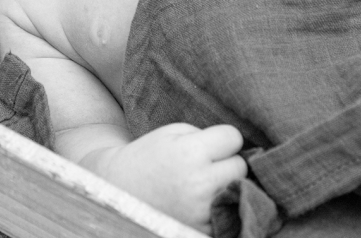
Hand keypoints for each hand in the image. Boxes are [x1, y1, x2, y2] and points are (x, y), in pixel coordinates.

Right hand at [90, 123, 247, 233]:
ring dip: (227, 185)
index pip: (234, 138)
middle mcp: (198, 183)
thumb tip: (239, 147)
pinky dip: (219, 205)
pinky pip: (226, 212)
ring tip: (206, 181)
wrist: (119, 189)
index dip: (224, 139)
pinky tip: (202, 199)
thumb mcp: (173, 132)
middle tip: (209, 164)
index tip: (213, 143)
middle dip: (229, 162)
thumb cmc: (149, 155)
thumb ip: (206, 136)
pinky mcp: (199, 228)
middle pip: (240, 167)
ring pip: (238, 191)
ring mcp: (200, 210)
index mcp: (190, 152)